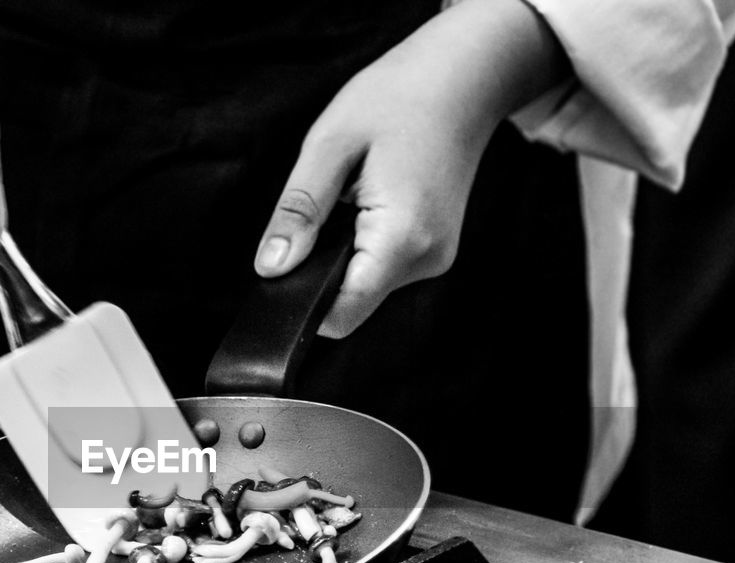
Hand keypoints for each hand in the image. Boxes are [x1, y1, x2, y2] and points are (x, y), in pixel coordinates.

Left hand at [254, 0, 568, 337]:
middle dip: (320, 270)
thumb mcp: (330, 145)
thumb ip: (298, 212)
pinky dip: (362, 246)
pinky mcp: (435, 250)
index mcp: (401, 237)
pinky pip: (382, 268)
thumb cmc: (398, 97)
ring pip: (365, 287)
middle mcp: (427, 260)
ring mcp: (436, 258)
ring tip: (350, 197)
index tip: (281, 270)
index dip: (301, 303)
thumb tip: (270, 268)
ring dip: (342, 255)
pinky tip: (366, 203)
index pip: (340, 314)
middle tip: (321, 210)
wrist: (464, 77)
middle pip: (351, 303)